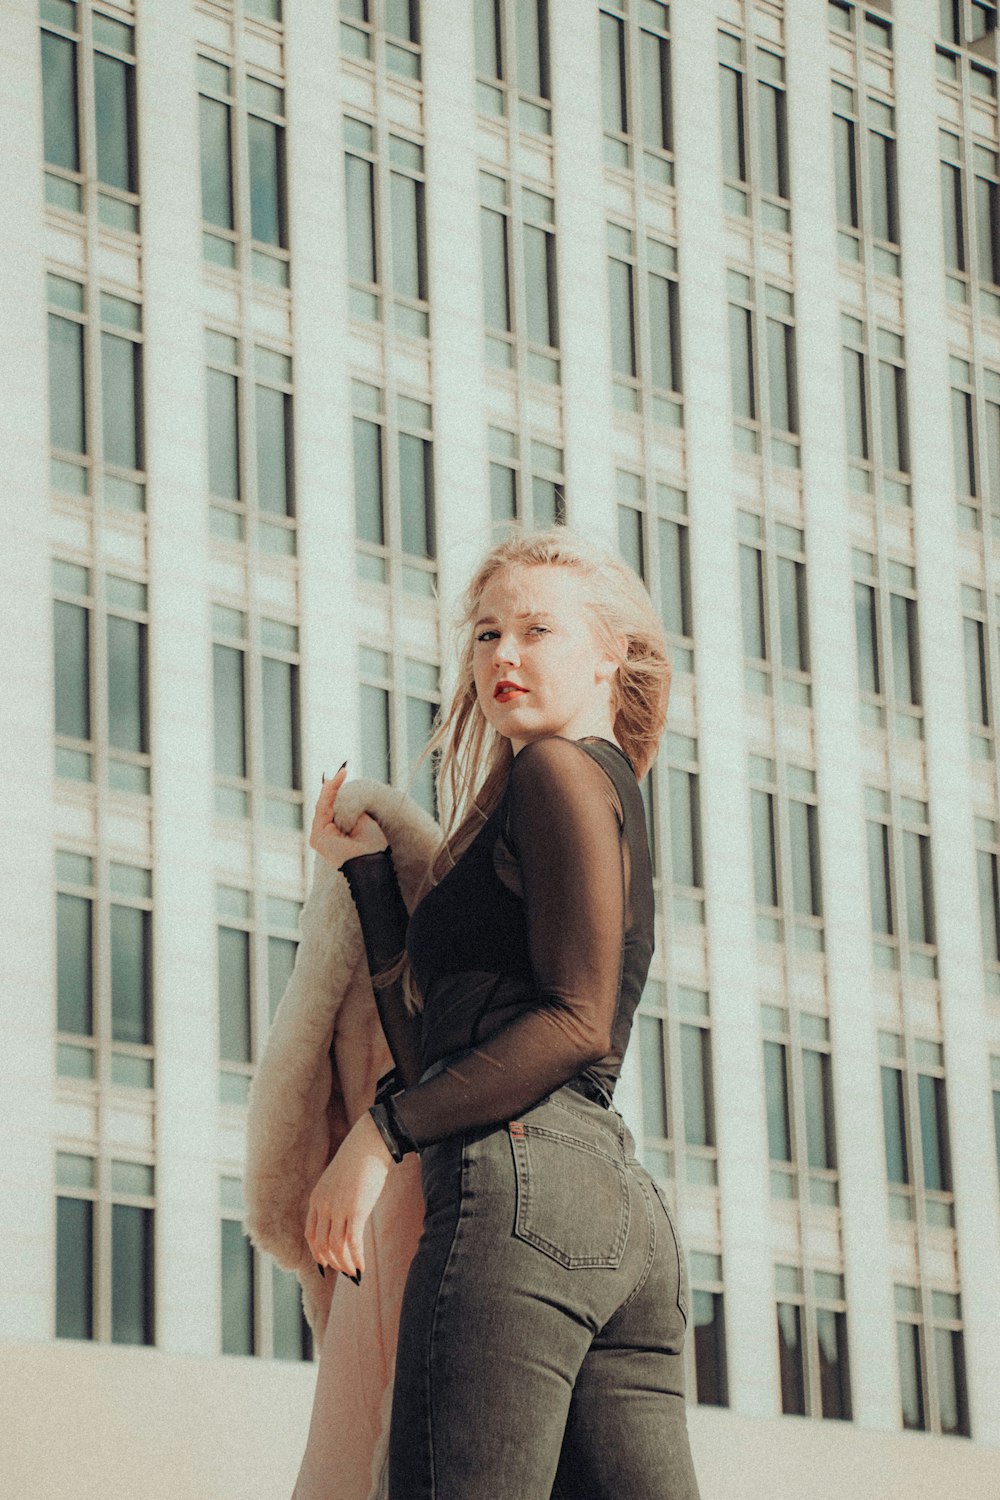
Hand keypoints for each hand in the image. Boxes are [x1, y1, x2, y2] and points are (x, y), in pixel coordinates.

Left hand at [306, 1112, 393, 1278]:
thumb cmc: (358, 1160)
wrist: (369, 1143)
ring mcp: (338, 1209)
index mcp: (316, 1199)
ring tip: (355, 1272)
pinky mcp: (355, 1211)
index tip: (328, 1263)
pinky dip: (356, 1259)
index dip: (318, 1253)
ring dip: (345, 1264)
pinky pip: (353, 1243)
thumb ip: (335, 1199)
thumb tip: (344, 1217)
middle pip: (322, 1245)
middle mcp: (323, 1206)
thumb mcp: (338, 1181)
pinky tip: (362, 1267)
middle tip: (346, 1271)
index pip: (311, 1235)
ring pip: (336, 1248)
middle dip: (333, 1262)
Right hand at [308, 764, 387, 869]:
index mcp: (339, 831)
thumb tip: (341, 793)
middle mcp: (327, 833)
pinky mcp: (317, 838)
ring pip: (323, 806)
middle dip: (334, 787)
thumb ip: (350, 807)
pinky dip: (327, 796)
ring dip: (332, 788)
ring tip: (342, 774)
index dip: (338, 791)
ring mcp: (320, 836)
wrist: (370, 860)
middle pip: (327, 805)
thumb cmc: (372, 843)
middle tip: (343, 770)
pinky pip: (321, 811)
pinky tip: (334, 783)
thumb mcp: (362, 819)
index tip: (345, 774)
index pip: (335, 807)